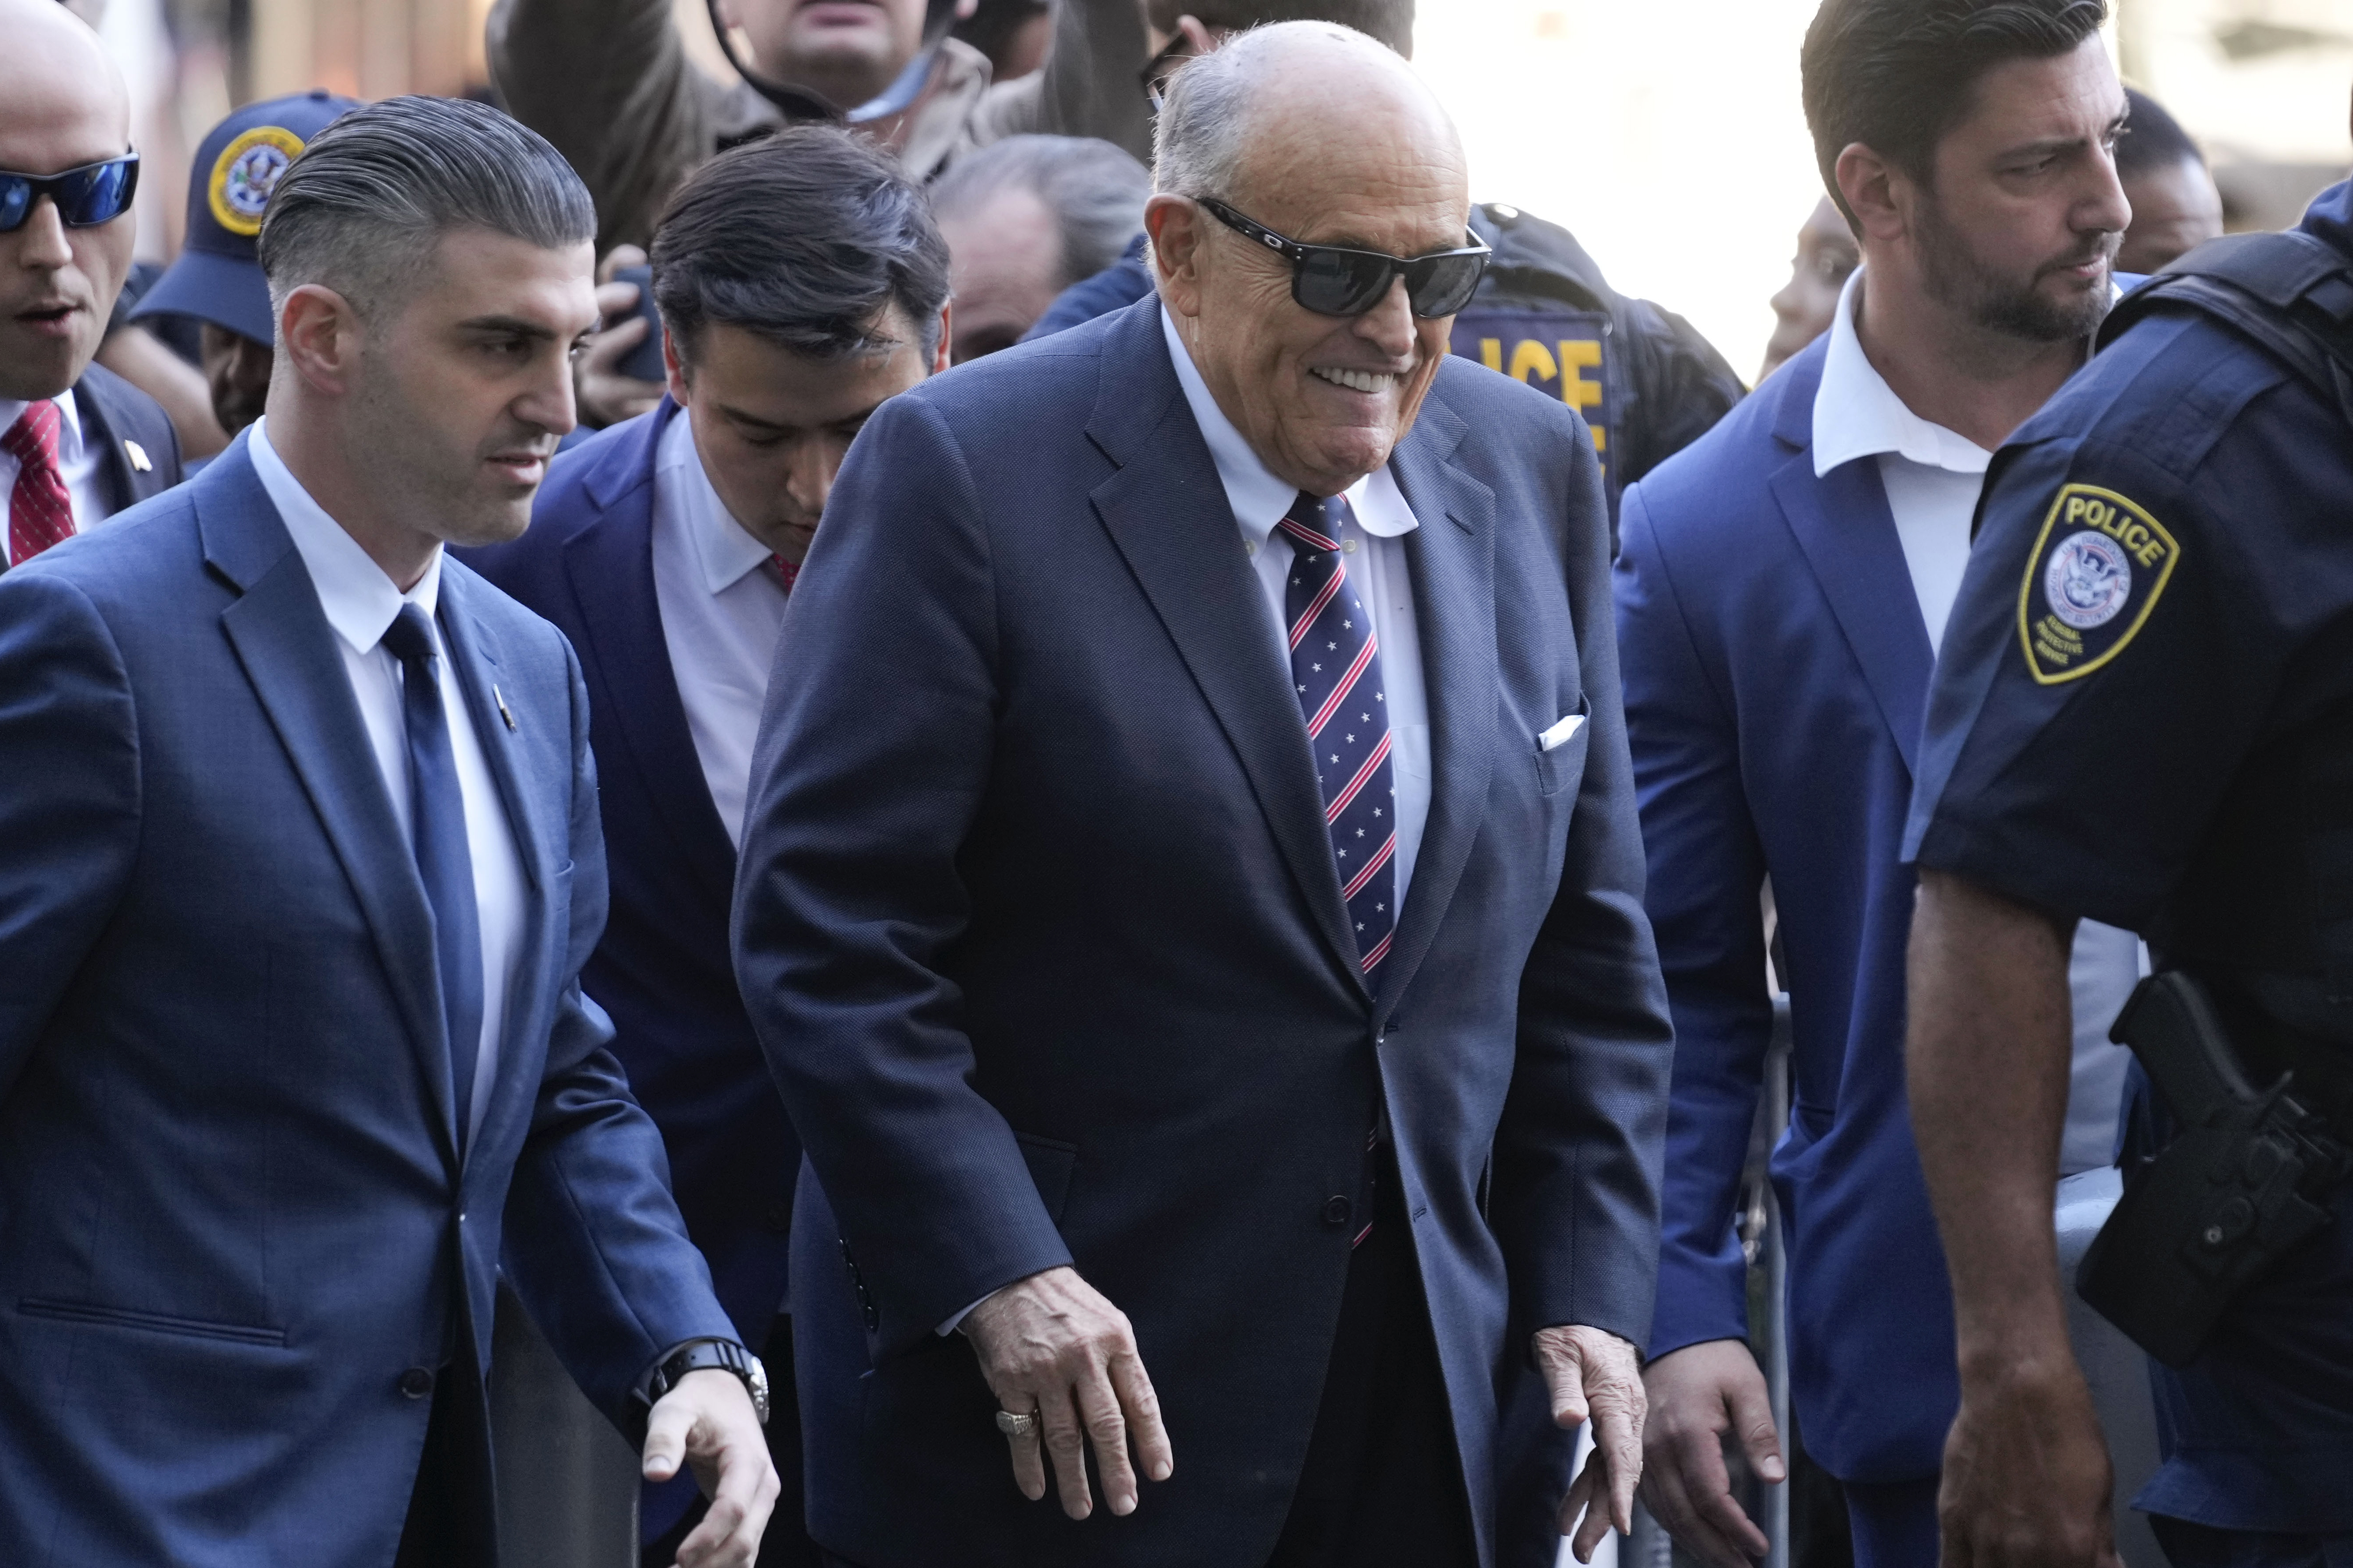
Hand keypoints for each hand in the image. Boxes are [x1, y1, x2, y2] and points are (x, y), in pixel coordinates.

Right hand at [578, 244, 664, 430]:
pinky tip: (662, 385)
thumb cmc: (658, 365)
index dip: (619, 265)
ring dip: (621, 337)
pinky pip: (617, 390)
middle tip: (634, 293)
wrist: (648, 410)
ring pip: (599, 350)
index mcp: (611, 313)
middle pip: (592, 309)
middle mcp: (595, 335)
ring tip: (645, 329)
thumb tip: (686, 289)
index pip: (608, 280)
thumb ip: (665, 315)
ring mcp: (593, 366)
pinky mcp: (601, 397)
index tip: (639, 258)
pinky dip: (641, 387)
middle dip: (610, 297)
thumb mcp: (663, 337)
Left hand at [641, 1367, 779, 1567]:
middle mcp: (763, 1484)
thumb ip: (664, 1439)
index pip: (734, 1508)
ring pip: (747, 1550)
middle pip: (745, 1538)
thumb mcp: (674, 1410)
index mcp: (748, 1459)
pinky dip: (722, 1565)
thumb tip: (656, 1473)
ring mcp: (761, 1500)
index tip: (680, 1557)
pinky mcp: (752, 1510)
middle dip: (711, 1564)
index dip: (708, 1537)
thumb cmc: (699, 1404)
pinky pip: (744, 1547)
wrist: (723, 1396)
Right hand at [963, 1265, 1173, 1519]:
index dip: (1151, 1440)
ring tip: (1082, 1509)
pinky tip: (1036, 1488)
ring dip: (1073, 1479)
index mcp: (1115, 1340)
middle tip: (1125, 1505)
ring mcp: (1044, 1370)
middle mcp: (1082, 1356)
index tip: (1159, 1473)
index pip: (1139, 1399)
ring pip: (1063, 1437)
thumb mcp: (1107, 1321)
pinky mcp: (1010, 1380)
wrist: (1010, 1277)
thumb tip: (1140, 1421)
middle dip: (1116, 1470)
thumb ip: (1122, 1365)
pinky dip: (1028, 1465)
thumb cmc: (1067, 1305)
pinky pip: (1022, 1432)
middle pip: (1105, 1425)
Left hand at [1535, 1323, 1647, 1563]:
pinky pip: (1603, 1461)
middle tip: (1584, 1549)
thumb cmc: (1574, 1329)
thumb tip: (1569, 1420)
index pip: (1623, 1453)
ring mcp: (1621, 1420)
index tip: (1621, 1523)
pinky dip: (1591, 1488)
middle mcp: (1626, 1414)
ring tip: (1577, 1543)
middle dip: (1607, 1514)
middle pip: (1620, 1472)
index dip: (1622, 1491)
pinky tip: (1575, 1511)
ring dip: (1596, 1509)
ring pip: (1612, 1472)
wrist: (1590, 1312)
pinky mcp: (1611, 1421)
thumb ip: (1564, 1388)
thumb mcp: (1560, 1352)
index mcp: (1619, 1400)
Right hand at [1638, 1339, 1783, 1567]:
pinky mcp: (1637, 1450)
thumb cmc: (1714, 1358)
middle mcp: (1656, 1446)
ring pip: (1664, 1512)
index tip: (1760, 1547)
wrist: (1676, 1332)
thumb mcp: (1748, 1387)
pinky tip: (1693, 1535)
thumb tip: (1775, 1479)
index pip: (1710, 1496)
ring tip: (1724, 1560)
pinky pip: (1650, 1498)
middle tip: (1743, 1567)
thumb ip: (1761, 1433)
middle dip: (1716, 1548)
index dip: (1736, 1528)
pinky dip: (1672, 1523)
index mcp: (1686, 1431)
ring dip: (1693, 1542)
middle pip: (1684, 1514)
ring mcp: (1641, 1449)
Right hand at [1940, 1360, 2121, 1567]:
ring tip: (2011, 1559)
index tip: (2073, 1561)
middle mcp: (2023, 1558)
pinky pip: (1951, 1567)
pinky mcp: (1950, 1521)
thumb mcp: (2100, 1498)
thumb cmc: (2069, 1438)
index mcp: (2071, 1554)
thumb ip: (2100, 1549)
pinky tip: (1978, 1563)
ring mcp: (1981, 1541)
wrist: (2014, 1392)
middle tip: (2044, 1556)